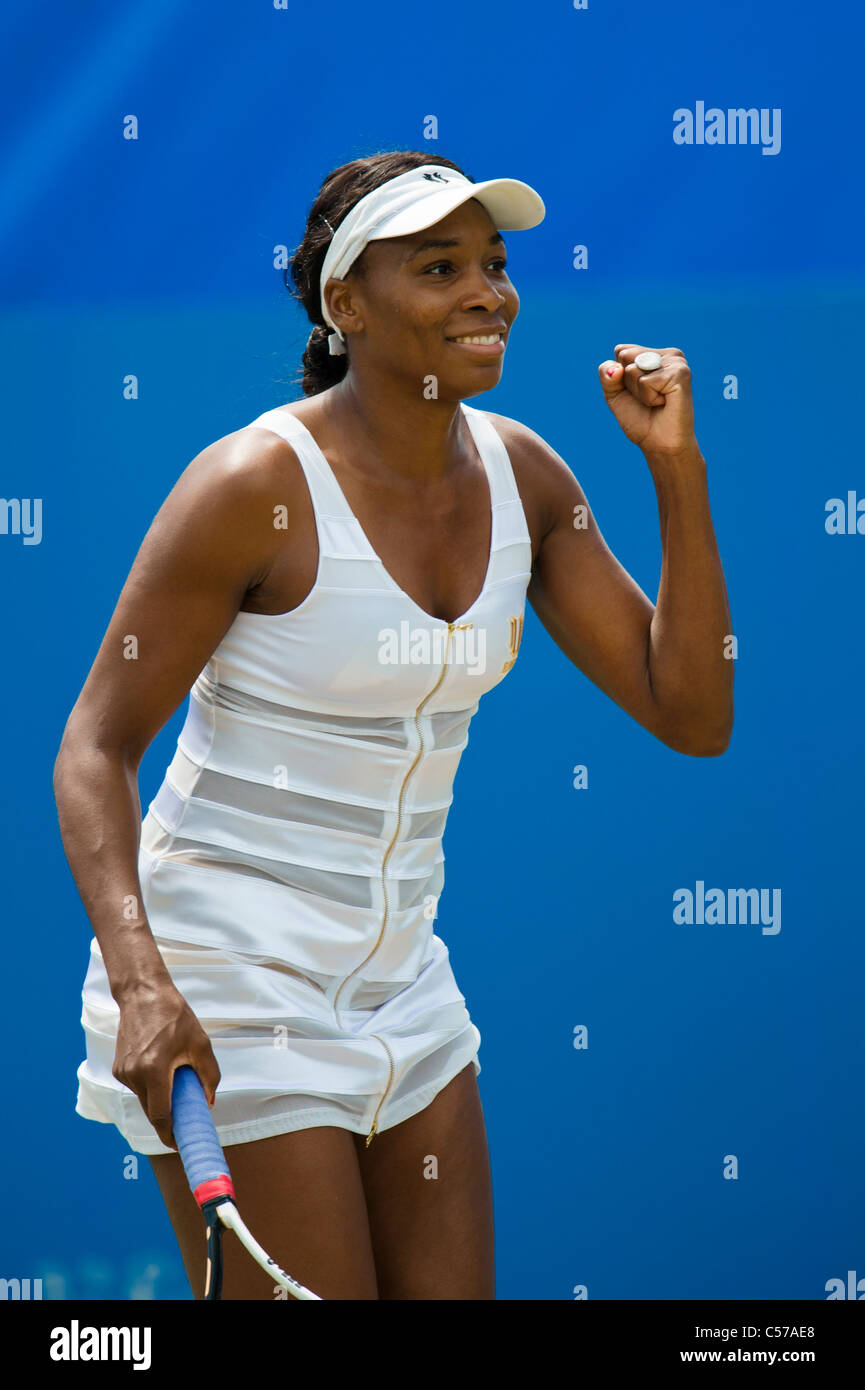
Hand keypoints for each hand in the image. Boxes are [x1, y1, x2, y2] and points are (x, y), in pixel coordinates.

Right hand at [112, 979, 220, 1149]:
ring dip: (160, 1099)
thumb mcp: (200, 1044)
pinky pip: (137, 1087)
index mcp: (154, 1070)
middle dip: (168, 1120)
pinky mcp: (119, 1067)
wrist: (143, 994)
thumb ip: (208, 1075)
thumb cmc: (174, 1016)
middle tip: (185, 1122)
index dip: (170, 1134)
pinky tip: (160, 1069)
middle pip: (152, 1111)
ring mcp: (123, 1072)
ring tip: (176, 1083)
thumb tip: (209, 1101)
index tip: (179, 1145)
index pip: (160, 1115)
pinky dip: (150, 1087)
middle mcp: (134, 1075)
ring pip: (144, 1099)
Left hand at [599, 345, 696, 456]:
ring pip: (634, 368)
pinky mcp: (681, 372)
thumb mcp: (614, 394)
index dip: (619, 377)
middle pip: (625, 355)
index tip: (637, 392)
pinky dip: (649, 397)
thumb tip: (617, 368)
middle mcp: (667, 354)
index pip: (620, 351)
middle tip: (648, 398)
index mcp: (653, 354)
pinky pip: (646, 381)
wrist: (659, 444)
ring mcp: (676, 361)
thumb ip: (606, 374)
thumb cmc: (640, 418)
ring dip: (639, 392)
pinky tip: (664, 402)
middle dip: (628, 383)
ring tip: (657, 401)